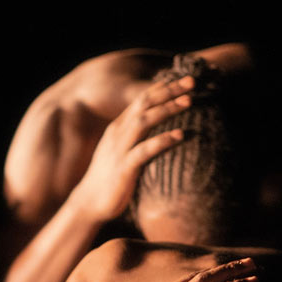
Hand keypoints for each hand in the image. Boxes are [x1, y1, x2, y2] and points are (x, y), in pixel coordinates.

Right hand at [69, 75, 194, 221]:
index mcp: (119, 127)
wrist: (89, 203)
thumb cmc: (111, 177)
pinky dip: (163, 140)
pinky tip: (180, 135)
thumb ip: (137, 136)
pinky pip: (145, 150)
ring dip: (167, 109)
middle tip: (192, 81)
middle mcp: (118, 133)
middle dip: (169, 91)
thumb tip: (159, 128)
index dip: (162, 87)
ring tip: (189, 101)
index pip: (141, 99)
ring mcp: (120, 149)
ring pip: (144, 121)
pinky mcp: (124, 168)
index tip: (183, 79)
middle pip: (145, 104)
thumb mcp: (122, 150)